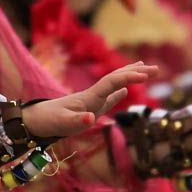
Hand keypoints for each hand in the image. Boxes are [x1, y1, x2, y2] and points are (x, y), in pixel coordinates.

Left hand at [25, 63, 157, 139]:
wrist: (34, 120)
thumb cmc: (48, 122)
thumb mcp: (62, 124)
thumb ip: (77, 121)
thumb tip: (92, 119)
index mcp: (89, 97)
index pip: (112, 82)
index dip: (129, 77)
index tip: (146, 75)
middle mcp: (92, 95)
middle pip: (116, 78)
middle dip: (136, 72)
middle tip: (156, 68)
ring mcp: (91, 100)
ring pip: (114, 84)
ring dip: (130, 76)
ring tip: (145, 69)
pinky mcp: (88, 107)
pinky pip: (109, 96)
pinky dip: (119, 90)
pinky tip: (125, 89)